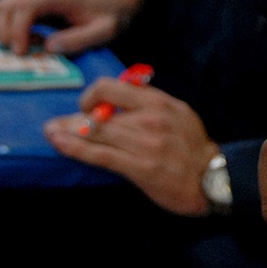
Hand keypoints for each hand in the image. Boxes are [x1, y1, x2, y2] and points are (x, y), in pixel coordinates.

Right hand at [0, 0, 143, 54]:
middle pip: (7, 5)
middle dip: (7, 32)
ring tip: (28, 47)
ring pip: (3, 7)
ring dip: (6, 30)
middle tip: (21, 55)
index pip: (26, 6)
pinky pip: (9, 12)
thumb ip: (80, 40)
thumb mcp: (104, 32)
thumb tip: (49, 48)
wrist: (110, 2)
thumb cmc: (108, 17)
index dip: (18, 29)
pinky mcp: (31, 1)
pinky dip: (11, 28)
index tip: (21, 52)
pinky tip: (31, 41)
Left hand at [44, 79, 217, 215]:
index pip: (115, 87)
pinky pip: (100, 154)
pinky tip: (59, 143)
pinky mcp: (139, 167)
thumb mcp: (180, 114)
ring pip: (96, 132)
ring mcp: (145, 144)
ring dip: (67, 131)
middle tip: (58, 124)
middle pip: (100, 111)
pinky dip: (75, 147)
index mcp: (160, 102)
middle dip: (74, 117)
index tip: (88, 106)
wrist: (215, 179)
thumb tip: (119, 100)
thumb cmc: (194, 148)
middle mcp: (151, 119)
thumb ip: (151, 104)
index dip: (94, 94)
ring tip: (51, 132)